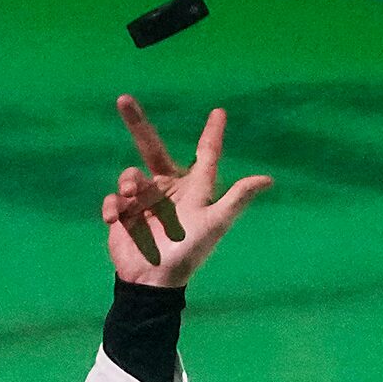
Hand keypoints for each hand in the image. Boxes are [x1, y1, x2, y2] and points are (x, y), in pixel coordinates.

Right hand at [102, 96, 273, 287]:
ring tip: (131, 199)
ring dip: (129, 183)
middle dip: (138, 123)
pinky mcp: (123, 215)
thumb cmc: (188, 253)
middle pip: (152, 149)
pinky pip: (115, 199)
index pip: (205, 156)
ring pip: (131, 176)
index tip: (219, 112)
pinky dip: (114, 206)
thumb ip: (237, 199)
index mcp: (193, 189)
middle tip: (123, 99)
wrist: (152, 282)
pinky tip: (116, 219)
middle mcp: (168, 190)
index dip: (213, 135)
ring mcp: (144, 202)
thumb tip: (268, 179)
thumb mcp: (214, 224)